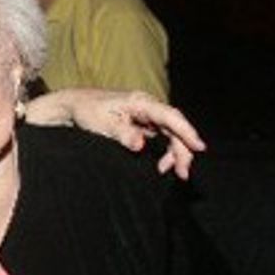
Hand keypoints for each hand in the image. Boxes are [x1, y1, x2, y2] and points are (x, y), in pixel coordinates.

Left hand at [26, 89, 206, 178]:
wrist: (75, 106)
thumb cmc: (88, 111)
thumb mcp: (102, 124)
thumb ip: (122, 134)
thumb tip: (139, 145)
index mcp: (140, 102)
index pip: (169, 116)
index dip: (186, 131)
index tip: (198, 146)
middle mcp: (147, 106)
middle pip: (174, 127)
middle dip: (183, 149)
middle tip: (183, 173)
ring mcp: (147, 115)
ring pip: (171, 133)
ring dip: (176, 152)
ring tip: (175, 172)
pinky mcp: (144, 124)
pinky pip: (163, 137)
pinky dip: (165, 151)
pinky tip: (161, 165)